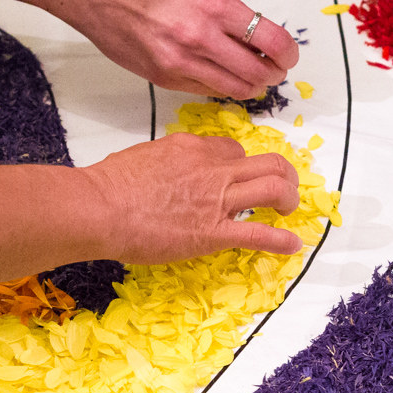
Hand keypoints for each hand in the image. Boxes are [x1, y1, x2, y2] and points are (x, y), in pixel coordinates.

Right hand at [65, 0, 299, 99]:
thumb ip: (228, 12)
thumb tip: (259, 38)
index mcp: (213, 4)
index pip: (271, 40)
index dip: (288, 53)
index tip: (289, 55)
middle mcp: (199, 36)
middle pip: (257, 71)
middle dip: (273, 74)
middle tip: (274, 70)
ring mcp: (180, 61)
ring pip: (234, 89)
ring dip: (251, 86)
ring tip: (252, 78)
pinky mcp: (163, 77)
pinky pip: (205, 91)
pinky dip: (220, 87)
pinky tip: (220, 76)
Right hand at [86, 132, 301, 261]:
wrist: (100, 206)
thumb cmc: (110, 184)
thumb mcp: (144, 155)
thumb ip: (166, 161)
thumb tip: (168, 171)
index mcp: (192, 147)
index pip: (232, 150)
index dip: (241, 164)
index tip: (237, 178)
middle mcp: (212, 168)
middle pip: (267, 162)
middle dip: (283, 174)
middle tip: (283, 189)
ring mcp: (215, 199)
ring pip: (273, 187)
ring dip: (289, 198)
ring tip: (288, 211)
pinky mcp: (213, 232)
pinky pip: (258, 233)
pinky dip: (281, 241)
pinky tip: (292, 245)